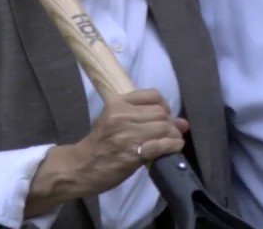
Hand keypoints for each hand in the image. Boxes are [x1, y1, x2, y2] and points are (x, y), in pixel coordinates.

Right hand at [28, 89, 187, 208]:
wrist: (80, 167)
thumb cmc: (99, 143)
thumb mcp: (115, 121)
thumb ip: (145, 117)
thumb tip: (182, 121)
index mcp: (116, 103)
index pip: (152, 95)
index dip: (164, 105)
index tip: (164, 115)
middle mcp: (122, 115)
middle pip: (161, 112)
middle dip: (170, 123)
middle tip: (169, 133)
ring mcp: (127, 135)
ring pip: (164, 127)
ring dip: (174, 136)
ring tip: (172, 142)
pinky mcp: (132, 153)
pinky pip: (161, 145)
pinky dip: (172, 146)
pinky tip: (174, 148)